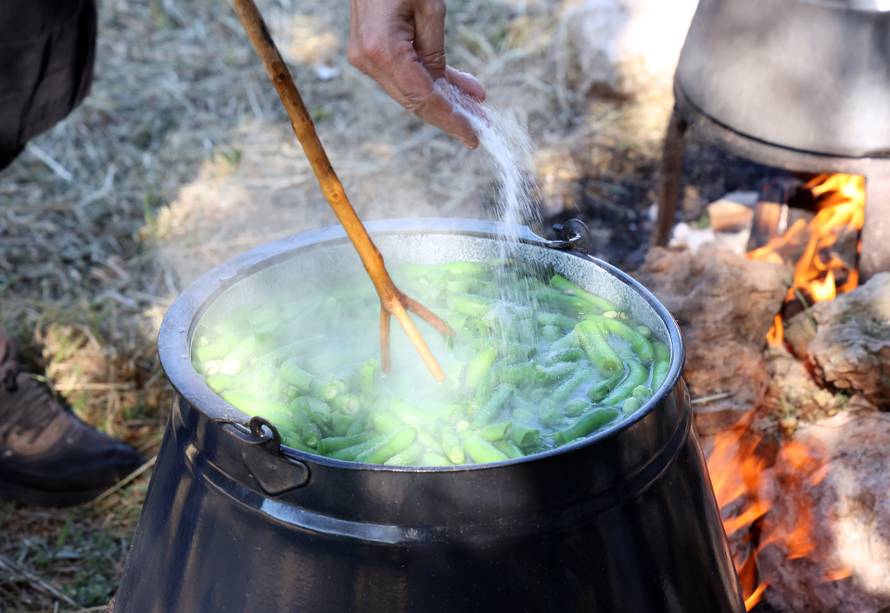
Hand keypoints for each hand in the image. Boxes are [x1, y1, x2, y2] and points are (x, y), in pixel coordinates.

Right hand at [348, 0, 485, 147]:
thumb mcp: (429, 10)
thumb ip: (435, 53)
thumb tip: (442, 89)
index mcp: (382, 51)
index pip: (422, 98)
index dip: (449, 120)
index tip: (473, 137)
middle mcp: (369, 61)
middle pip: (414, 102)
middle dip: (448, 116)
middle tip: (479, 129)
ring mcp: (366, 58)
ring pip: (410, 92)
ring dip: (443, 101)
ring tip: (475, 109)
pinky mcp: (370, 52)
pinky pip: (404, 76)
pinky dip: (429, 83)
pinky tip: (458, 89)